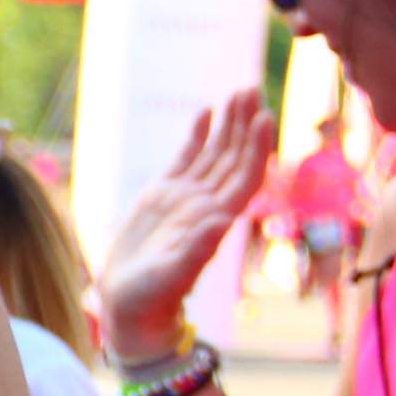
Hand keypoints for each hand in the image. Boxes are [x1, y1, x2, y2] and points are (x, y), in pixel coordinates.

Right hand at [97, 90, 276, 362]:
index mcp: (216, 220)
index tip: (265, 117)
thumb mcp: (171, 275)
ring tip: (239, 91)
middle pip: (235, 157)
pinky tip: (205, 112)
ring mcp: (186, 199)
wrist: (129, 307)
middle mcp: (207, 205)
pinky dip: (197, 135)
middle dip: (245, 123)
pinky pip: (185, 159)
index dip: (257, 147)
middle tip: (252, 88)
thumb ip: (196, 249)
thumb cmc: (151, 298)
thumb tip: (221, 220)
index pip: (245, 176)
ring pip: (215, 153)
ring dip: (229, 123)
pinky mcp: (162, 197)